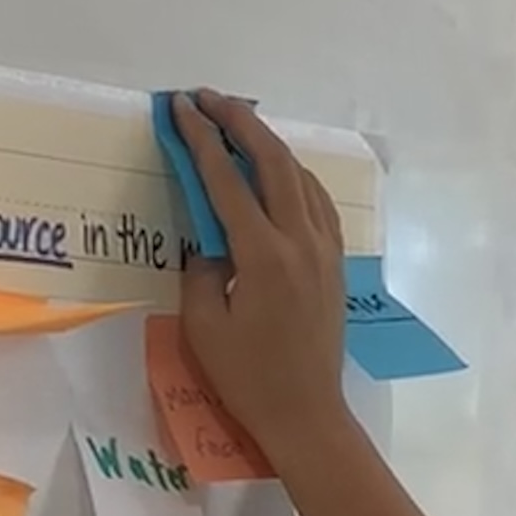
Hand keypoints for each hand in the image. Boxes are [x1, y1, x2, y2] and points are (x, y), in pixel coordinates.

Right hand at [174, 90, 349, 458]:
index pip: (227, 180)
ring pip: (299, 174)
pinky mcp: (335, 263)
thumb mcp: (205, 327)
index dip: (201, 139)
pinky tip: (278, 172)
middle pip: (272, 158)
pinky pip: (317, 201)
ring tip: (238, 125)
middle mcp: (300, 241)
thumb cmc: (249, 380)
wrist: (307, 416)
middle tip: (207, 100)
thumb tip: (210, 238)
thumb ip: (201, 269)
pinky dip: (294, 175)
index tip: (180, 109)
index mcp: (263, 255)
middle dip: (238, 120)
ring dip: (267, 142)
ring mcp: (324, 250)